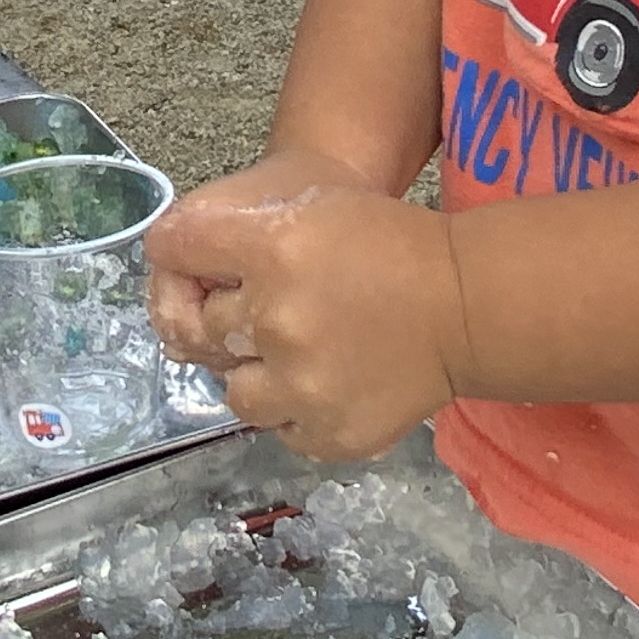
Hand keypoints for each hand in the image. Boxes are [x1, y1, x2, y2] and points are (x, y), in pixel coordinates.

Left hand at [147, 160, 469, 462]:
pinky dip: (300, 410)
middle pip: (204, 328)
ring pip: (236, 392)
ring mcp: (303, 385)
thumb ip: (235, 230)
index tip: (202, 268)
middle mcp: (278, 319)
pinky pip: (282, 430)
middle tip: (284, 310)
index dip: (182, 257)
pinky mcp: (329, 432)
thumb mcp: (312, 206)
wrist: (466, 306)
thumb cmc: (388, 245)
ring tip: (304, 355)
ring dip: (261, 375)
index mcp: (273, 247)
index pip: (174, 247)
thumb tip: (171, 266)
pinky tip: (332, 380)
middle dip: (237, 319)